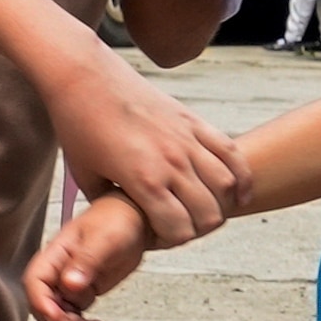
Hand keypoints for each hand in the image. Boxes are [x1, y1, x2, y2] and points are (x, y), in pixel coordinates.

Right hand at [27, 192, 153, 320]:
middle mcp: (58, 271)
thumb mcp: (105, 237)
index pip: (34, 282)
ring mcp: (69, 283)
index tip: (57, 317)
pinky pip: (75, 315)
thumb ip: (87, 260)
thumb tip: (69, 284)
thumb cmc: (117, 218)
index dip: (41, 303)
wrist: (137, 219)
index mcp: (55, 254)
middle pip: (43, 304)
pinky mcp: (84, 292)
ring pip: (58, 314)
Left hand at [43, 45, 242, 244]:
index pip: (179, 230)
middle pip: (208, 214)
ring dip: (221, 206)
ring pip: (226, 186)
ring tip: (207, 211)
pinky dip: (241, 177)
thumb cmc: (79, 126)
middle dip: (198, 229)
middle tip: (181, 226)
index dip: (171, 241)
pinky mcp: (194, 121)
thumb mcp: (86, 177)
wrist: (85, 78)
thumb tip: (125, 219)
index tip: (157, 236)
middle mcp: (172, 161)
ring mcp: (187, 140)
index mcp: (144, 180)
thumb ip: (111, 203)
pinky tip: (237, 193)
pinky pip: (232, 154)